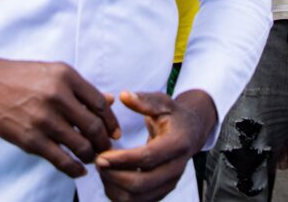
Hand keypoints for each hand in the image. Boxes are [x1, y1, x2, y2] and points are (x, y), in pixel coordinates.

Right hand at [0, 46, 120, 177]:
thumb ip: (82, 89)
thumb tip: (111, 101)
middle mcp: (57, 96)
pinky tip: (79, 170)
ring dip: (91, 156)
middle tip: (107, 149)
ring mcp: (44, 119)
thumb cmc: (23, 77)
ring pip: (81, 146)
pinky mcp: (31, 139)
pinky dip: (75, 169)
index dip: (112, 122)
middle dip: (105, 143)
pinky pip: (61, 160)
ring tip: (92, 158)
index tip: (115, 132)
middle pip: (94, 127)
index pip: (100, 104)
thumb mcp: (54, 73)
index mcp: (66, 76)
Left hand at [96, 89, 216, 201]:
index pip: (148, 158)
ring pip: (137, 198)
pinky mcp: (161, 192)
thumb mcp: (163, 102)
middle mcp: (176, 168)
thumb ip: (144, 100)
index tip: (101, 155)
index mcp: (178, 144)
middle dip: (114, 176)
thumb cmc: (173, 116)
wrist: (190, 133)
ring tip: (101, 169)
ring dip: (114, 187)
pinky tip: (109, 177)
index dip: (122, 159)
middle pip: (142, 184)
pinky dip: (119, 194)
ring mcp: (169, 183)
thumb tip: (123, 96)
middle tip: (97, 161)